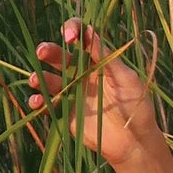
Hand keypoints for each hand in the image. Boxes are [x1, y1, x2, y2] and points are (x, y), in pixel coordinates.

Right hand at [28, 19, 156, 168]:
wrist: (133, 142)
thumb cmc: (137, 106)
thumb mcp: (126, 79)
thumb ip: (107, 58)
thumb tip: (90, 31)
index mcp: (99, 60)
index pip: (82, 37)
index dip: (73, 30)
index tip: (69, 37)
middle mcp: (82, 73)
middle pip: (59, 56)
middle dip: (49, 50)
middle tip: (42, 52)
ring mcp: (72, 92)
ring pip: (48, 79)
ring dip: (39, 77)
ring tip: (35, 80)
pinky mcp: (65, 111)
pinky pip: (46, 103)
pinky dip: (37, 101)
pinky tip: (37, 102)